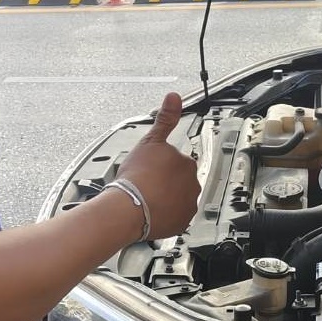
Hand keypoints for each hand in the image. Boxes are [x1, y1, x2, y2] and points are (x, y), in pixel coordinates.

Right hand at [115, 93, 199, 239]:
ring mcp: (188, 204)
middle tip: (148, 184)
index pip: (177, 162)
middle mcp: (192, 184)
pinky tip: (152, 212)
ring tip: (148, 199)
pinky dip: (166, 215)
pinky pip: (176, 217)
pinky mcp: (182, 222)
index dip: (162, 166)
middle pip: (180, 181)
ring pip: (179, 199)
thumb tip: (174, 97)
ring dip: (167, 198)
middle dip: (167, 182)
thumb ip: (165, 119)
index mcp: (186, 163)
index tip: (150, 170)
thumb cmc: (137, 177)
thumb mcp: (150, 141)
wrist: (129, 208)